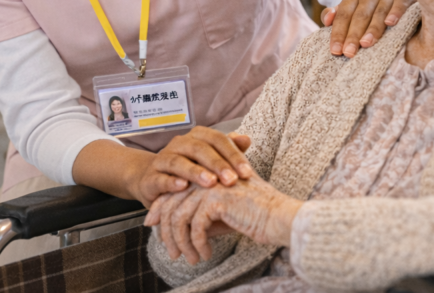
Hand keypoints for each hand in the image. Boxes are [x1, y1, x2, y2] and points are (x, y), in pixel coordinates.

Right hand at [127, 128, 253, 206]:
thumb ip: (228, 150)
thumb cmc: (190, 171)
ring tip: (211, 183)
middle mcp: (179, 144)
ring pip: (178, 161)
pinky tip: (183, 187)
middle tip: (232, 180)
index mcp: (196, 137)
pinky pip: (161, 178)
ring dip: (195, 172)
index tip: (247, 173)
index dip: (233, 154)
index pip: (217, 139)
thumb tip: (246, 139)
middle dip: (217, 164)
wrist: (154, 181)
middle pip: (199, 148)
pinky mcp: (151, 178)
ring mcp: (163, 160)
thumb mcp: (211, 161)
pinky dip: (171, 182)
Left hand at [145, 173, 301, 264]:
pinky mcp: (216, 200)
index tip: (152, 226)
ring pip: (179, 217)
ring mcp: (210, 186)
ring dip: (182, 243)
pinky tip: (205, 254)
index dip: (160, 208)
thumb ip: (202, 216)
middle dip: (166, 231)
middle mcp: (205, 176)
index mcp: (207, 174)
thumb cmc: (257, 216)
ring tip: (189, 259)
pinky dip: (198, 244)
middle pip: (171, 203)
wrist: (280, 217)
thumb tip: (180, 232)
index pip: (173, 189)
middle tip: (171, 252)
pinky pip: (195, 226)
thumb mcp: (224, 213)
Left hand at [324, 0, 414, 56]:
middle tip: (349, 53)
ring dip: (372, 29)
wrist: (399, 1)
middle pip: (360, 15)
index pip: (343, 15)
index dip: (338, 33)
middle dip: (353, 35)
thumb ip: (337, 16)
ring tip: (365, 44)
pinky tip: (390, 23)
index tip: (336, 51)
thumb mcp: (352, 12)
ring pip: (379, 12)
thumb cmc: (370, 12)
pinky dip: (395, 12)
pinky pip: (401, 2)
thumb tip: (326, 21)